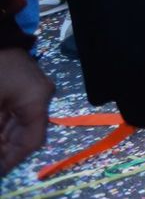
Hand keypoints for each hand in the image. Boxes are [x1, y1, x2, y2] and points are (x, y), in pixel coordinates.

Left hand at [0, 47, 53, 172]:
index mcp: (37, 101)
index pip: (32, 140)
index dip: (13, 159)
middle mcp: (41, 97)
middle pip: (27, 133)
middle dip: (7, 149)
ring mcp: (33, 89)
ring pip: (20, 124)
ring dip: (4, 138)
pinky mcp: (23, 84)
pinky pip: (16, 112)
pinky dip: (3, 125)